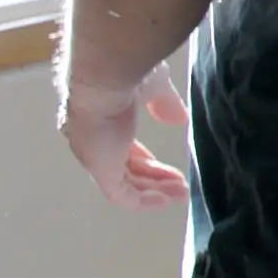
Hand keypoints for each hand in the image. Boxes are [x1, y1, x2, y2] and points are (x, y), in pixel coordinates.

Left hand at [61, 66, 189, 210]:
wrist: (107, 75)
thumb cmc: (128, 74)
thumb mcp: (155, 86)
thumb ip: (165, 104)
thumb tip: (179, 120)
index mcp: (103, 122)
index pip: (123, 149)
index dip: (144, 160)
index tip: (165, 167)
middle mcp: (95, 144)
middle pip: (126, 170)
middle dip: (154, 179)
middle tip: (180, 186)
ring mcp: (96, 158)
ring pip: (126, 184)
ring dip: (154, 191)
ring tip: (181, 194)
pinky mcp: (101, 169)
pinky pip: (121, 195)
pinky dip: (142, 202)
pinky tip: (165, 202)